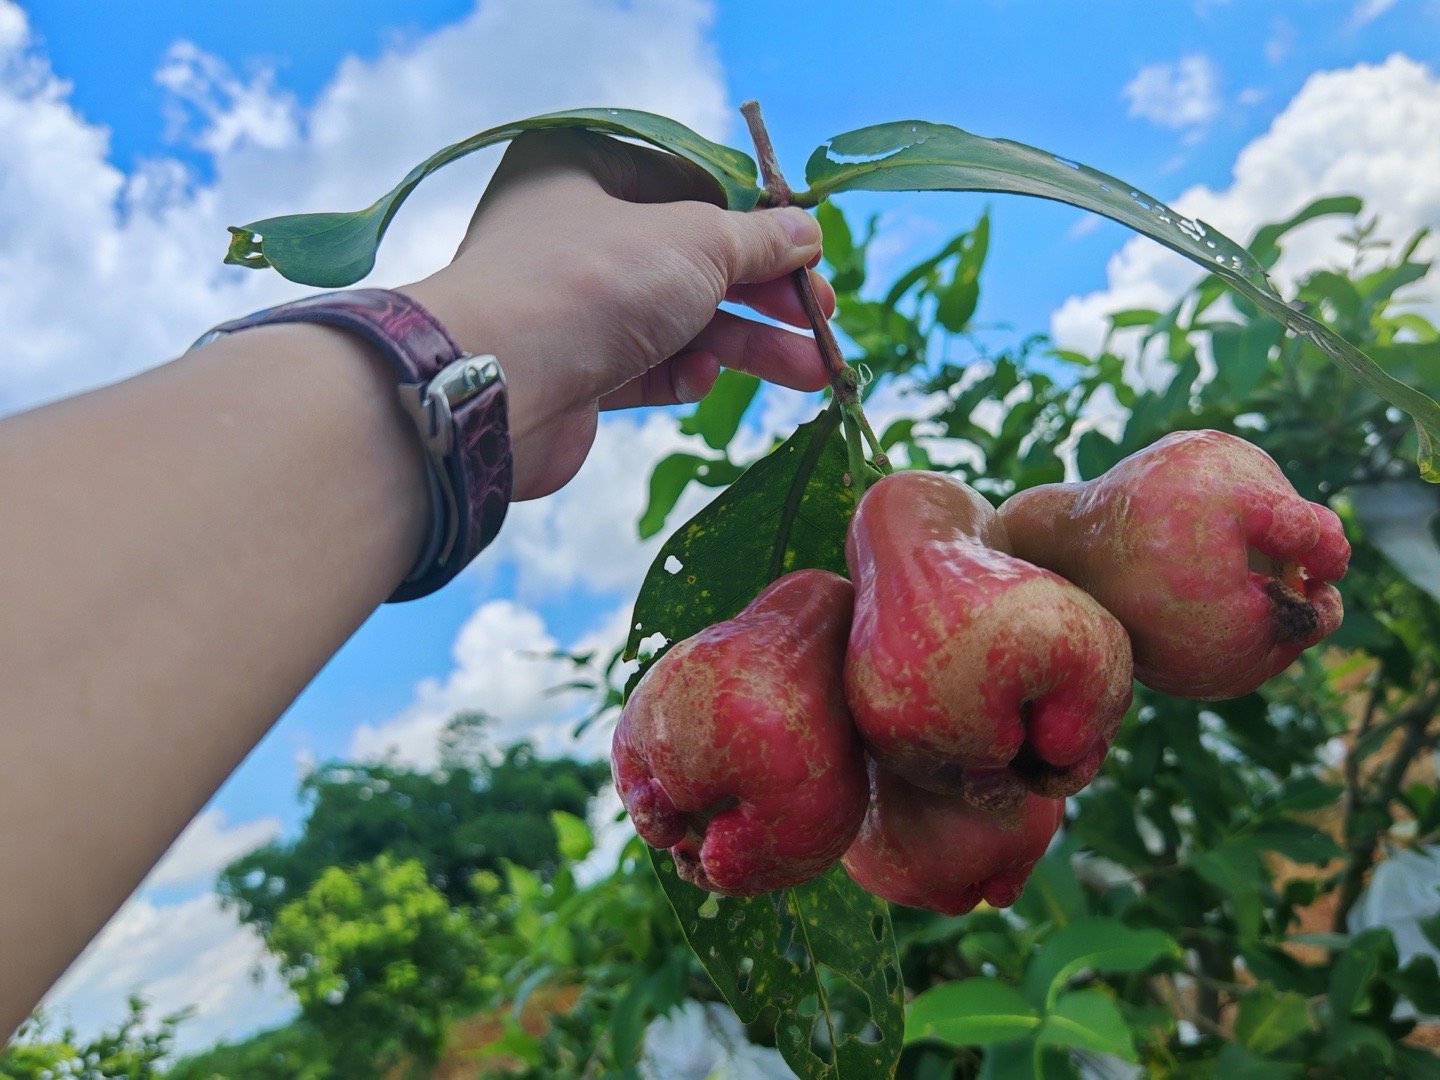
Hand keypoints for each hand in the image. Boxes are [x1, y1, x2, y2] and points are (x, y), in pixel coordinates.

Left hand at [401, 129, 833, 499]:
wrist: (495, 390)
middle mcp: (573, 232)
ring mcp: (573, 305)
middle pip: (692, 257)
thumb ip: (756, 240)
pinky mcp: (576, 370)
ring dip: (746, 343)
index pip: (687, 182)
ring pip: (678, 317)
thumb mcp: (695, 242)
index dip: (753, 218)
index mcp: (584, 169)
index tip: (807, 249)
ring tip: (815, 371)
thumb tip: (808, 233)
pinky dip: (682, 372)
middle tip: (823, 318)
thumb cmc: (591, 283)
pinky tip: (701, 381)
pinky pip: (647, 364)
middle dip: (765, 294)